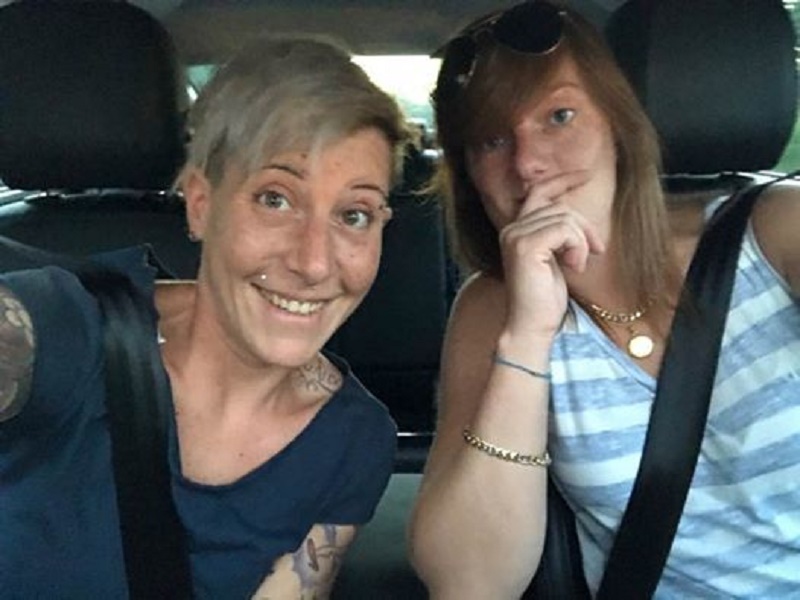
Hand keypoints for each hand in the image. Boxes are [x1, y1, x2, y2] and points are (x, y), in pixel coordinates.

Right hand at [499, 170, 604, 343]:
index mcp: (515, 230)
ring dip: (582, 241)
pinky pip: (565, 230)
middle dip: (585, 227)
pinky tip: (575, 266)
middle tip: (597, 250)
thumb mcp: (554, 258)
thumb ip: (557, 234)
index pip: (538, 192)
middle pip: (559, 208)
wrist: (531, 325)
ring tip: (579, 264)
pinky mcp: (526, 246)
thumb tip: (574, 216)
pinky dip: (578, 247)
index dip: (562, 180)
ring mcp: (516, 236)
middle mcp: (511, 229)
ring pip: (565, 218)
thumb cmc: (544, 298)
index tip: (585, 174)